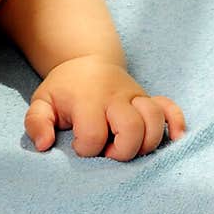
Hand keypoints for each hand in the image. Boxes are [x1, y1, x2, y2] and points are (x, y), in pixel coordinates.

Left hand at [25, 56, 185, 161]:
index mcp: (88, 99)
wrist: (86, 61)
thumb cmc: (64, 89)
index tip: (78, 146)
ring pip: (155, 121)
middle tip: (108, 152)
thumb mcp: (41, 102)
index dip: (86, 149)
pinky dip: (177, 125)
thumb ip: (36, 122)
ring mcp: (136, 96)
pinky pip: (171, 109)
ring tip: (130, 149)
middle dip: (122, 151)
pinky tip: (174, 140)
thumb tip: (44, 145)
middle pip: (132, 128)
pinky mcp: (150, 97)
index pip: (93, 134)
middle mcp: (117, 96)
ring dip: (146, 144)